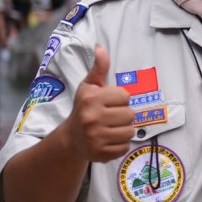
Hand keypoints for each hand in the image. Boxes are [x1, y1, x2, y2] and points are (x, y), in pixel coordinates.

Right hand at [64, 45, 134, 162]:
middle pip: (130, 114)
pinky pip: (125, 147)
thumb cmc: (84, 108)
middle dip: (123, 115)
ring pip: (130, 131)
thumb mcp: (89, 86)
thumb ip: (99, 68)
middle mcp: (92, 118)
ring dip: (123, 130)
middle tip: (110, 117)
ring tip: (110, 128)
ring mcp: (95, 137)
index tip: (109, 102)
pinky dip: (120, 144)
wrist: (70, 138)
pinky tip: (108, 140)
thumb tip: (101, 48)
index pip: (125, 96)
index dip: (120, 99)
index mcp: (91, 99)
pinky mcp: (100, 153)